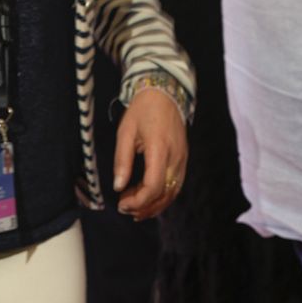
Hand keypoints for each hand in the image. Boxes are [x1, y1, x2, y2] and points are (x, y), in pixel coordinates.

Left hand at [112, 88, 187, 219]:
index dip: (138, 200)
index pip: (153, 185)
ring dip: (154, 205)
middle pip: (164, 194)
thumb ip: (122, 160)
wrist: (165, 94)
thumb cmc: (143, 110)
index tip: (122, 202)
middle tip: (125, 208)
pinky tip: (147, 198)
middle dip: (144, 207)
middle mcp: (175, 157)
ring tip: (134, 209)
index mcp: (160, 149)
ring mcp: (182, 160)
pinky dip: (162, 196)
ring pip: (172, 193)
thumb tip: (118, 186)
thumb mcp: (125, 132)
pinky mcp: (183, 160)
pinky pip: (175, 185)